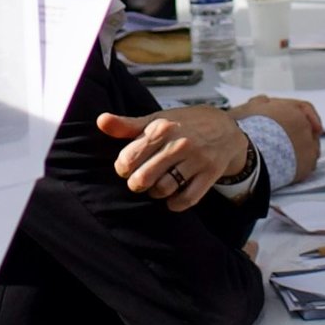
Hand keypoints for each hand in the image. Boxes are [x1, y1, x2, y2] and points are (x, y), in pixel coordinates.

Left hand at [96, 103, 258, 209]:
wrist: (224, 128)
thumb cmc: (182, 126)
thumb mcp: (155, 120)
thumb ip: (127, 125)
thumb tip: (100, 121)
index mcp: (161, 129)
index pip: (129, 158)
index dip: (122, 168)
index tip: (126, 168)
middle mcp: (180, 143)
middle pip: (144, 178)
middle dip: (137, 184)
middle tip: (139, 181)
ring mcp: (197, 159)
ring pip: (164, 189)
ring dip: (156, 193)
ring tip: (157, 185)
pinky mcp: (211, 174)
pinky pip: (187, 199)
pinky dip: (175, 203)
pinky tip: (172, 196)